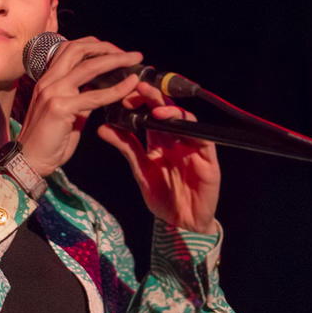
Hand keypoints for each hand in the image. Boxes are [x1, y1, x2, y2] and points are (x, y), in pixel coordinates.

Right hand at [17, 37, 142, 176]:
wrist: (29, 161)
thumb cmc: (48, 141)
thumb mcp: (68, 114)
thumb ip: (82, 101)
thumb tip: (100, 92)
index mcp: (48, 80)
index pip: (70, 49)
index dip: (94, 46)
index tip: (115, 52)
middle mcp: (48, 81)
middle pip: (78, 49)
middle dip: (107, 47)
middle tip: (129, 54)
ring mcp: (53, 92)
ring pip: (89, 66)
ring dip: (116, 59)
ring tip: (135, 60)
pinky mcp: (60, 107)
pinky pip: (94, 95)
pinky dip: (116, 88)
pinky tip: (131, 84)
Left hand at [97, 81, 220, 234]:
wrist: (181, 223)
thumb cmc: (164, 198)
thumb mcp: (141, 170)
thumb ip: (126, 148)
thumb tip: (103, 127)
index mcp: (161, 141)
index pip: (151, 114)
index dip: (140, 102)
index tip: (124, 96)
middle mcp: (178, 140)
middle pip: (168, 111)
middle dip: (155, 98)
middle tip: (139, 89)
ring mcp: (194, 148)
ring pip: (186, 121)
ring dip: (172, 111)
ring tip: (155, 108)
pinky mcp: (208, 160)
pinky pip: (203, 140)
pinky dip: (191, 130)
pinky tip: (176, 126)